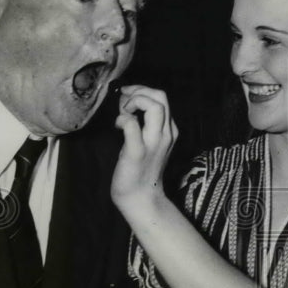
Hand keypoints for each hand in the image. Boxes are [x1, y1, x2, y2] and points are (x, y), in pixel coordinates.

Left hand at [111, 85, 177, 218]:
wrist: (140, 197)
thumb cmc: (140, 169)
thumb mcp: (148, 141)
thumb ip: (145, 123)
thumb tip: (126, 102)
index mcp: (170, 130)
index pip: (161, 98)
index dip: (141, 92)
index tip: (126, 101)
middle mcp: (166, 134)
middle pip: (161, 97)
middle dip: (139, 91)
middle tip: (123, 101)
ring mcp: (154, 143)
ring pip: (154, 106)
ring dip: (134, 101)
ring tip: (123, 112)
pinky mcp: (138, 152)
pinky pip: (132, 125)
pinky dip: (122, 119)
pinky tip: (117, 126)